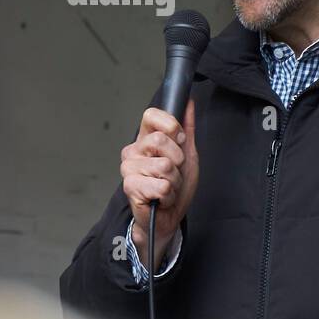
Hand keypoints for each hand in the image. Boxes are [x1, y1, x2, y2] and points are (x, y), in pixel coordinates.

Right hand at [121, 100, 197, 273]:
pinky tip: (162, 198)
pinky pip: (162, 185)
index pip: (151, 115)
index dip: (170, 126)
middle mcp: (133, 151)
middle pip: (159, 140)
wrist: (169, 217)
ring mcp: (129, 169)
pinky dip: (169, 194)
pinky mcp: (131, 187)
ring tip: (168, 187)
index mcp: (145, 139)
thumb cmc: (176, 186)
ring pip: (164, 165)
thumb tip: (188, 102)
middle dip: (177, 159)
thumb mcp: (187, 154)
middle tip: (174, 171)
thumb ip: (187, 128)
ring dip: (175, 180)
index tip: (179, 141)